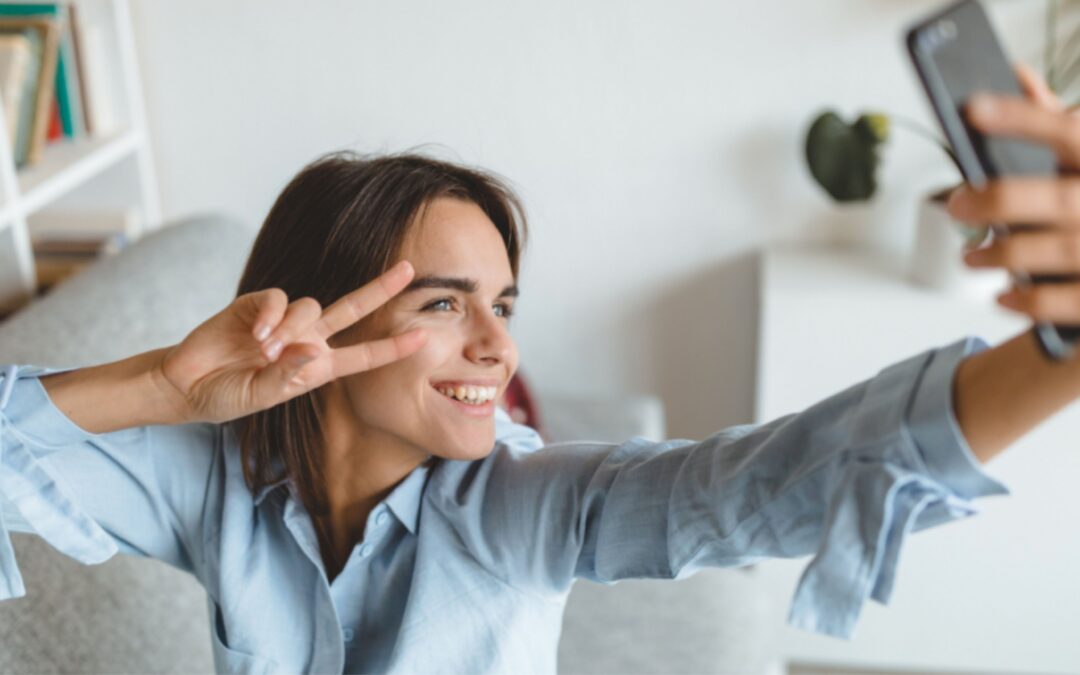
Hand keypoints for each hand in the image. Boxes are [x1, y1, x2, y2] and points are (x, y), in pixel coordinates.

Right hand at [155, 261, 426, 423]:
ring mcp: (283, 320)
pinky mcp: (256, 304)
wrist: (187, 384)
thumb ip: (287, 376)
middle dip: (380, 288)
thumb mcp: (261, 396)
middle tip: (409, 269)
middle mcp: (306, 339)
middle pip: (352, 308)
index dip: (392, 347)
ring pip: (309, 307)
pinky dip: (269, 314)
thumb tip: (312, 349)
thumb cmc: (228, 395)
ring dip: (290, 328)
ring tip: (262, 351)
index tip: (423, 338)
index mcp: (317, 366)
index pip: (363, 356)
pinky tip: (254, 334)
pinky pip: (276, 299)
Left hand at [946, 64, 1079, 322]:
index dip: (1021, 118)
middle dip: (997, 201)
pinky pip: (1064, 302)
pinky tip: (1004, 296)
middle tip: (957, 204)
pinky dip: (1028, 301)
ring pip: (1054, 251)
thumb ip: (1055, 120)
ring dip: (1001, 256)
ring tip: (972, 256)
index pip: (1067, 130)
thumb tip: (1017, 75)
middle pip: (1056, 199)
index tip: (973, 108)